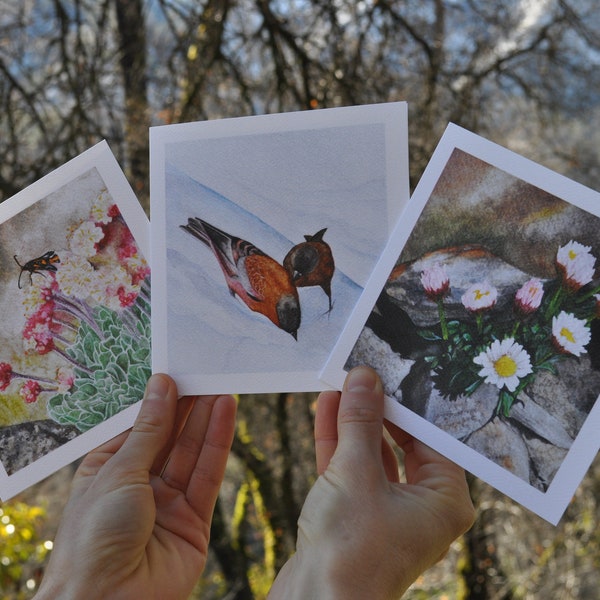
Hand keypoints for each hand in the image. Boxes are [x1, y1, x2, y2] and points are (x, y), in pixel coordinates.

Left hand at [35, 374, 235, 599]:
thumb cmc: (94, 536)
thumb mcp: (119, 471)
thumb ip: (150, 429)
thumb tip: (162, 385)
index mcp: (110, 471)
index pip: (141, 428)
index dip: (160, 402)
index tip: (179, 374)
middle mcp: (140, 485)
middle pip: (170, 439)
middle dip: (187, 407)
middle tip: (205, 375)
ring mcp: (168, 504)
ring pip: (192, 454)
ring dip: (206, 420)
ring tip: (220, 388)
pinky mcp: (195, 521)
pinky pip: (207, 476)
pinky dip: (218, 444)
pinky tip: (225, 415)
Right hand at [268, 366, 474, 599]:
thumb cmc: (351, 549)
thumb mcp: (356, 471)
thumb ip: (361, 420)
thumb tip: (365, 378)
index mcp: (443, 500)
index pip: (431, 437)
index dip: (408, 404)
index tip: (390, 374)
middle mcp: (420, 506)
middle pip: (401, 443)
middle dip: (377, 410)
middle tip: (362, 375)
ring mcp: (386, 511)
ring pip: (371, 454)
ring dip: (353, 421)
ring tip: (340, 384)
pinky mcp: (356, 515)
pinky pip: (351, 469)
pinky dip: (338, 441)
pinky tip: (327, 409)